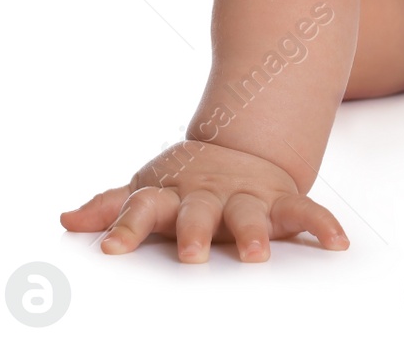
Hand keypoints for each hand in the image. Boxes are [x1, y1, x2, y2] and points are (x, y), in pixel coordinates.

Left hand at [59, 138, 349, 262]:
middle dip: (194, 233)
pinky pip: (304, 211)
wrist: (240, 148)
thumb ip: (110, 208)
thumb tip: (67, 220)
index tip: (109, 249)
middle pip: (198, 213)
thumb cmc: (186, 184)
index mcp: (170, 195)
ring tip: (257, 254)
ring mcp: (245, 197)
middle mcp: (207, 196)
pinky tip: (336, 242)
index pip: (142, 208)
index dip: (125, 226)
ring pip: (250, 214)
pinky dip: (322, 224)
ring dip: (254, 232)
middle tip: (190, 256)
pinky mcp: (280, 201)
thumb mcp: (147, 191)